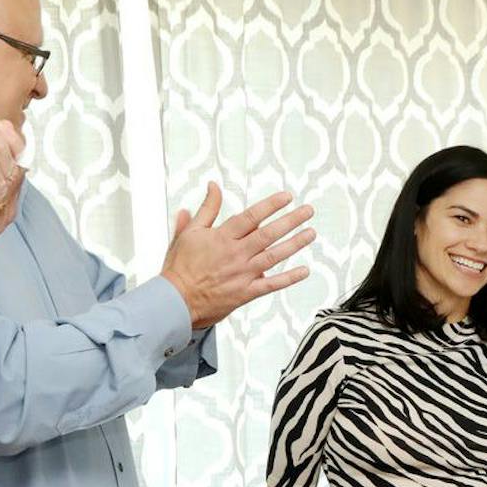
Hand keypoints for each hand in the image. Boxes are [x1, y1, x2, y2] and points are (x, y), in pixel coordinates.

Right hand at [160, 186, 315, 327]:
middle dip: (291, 221)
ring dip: (295, 244)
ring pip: (274, 256)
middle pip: (268, 234)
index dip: (271, 205)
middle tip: (308, 211)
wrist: (175, 300)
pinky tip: (304, 271)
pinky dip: (289, 278)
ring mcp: (242, 274)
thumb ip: (206, 209)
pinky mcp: (245, 292)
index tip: (287, 197)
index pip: (251, 217)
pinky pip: (272, 285)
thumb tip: (213, 187)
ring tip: (311, 233)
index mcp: (222, 237)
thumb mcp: (188, 232)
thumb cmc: (179, 267)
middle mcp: (235, 254)